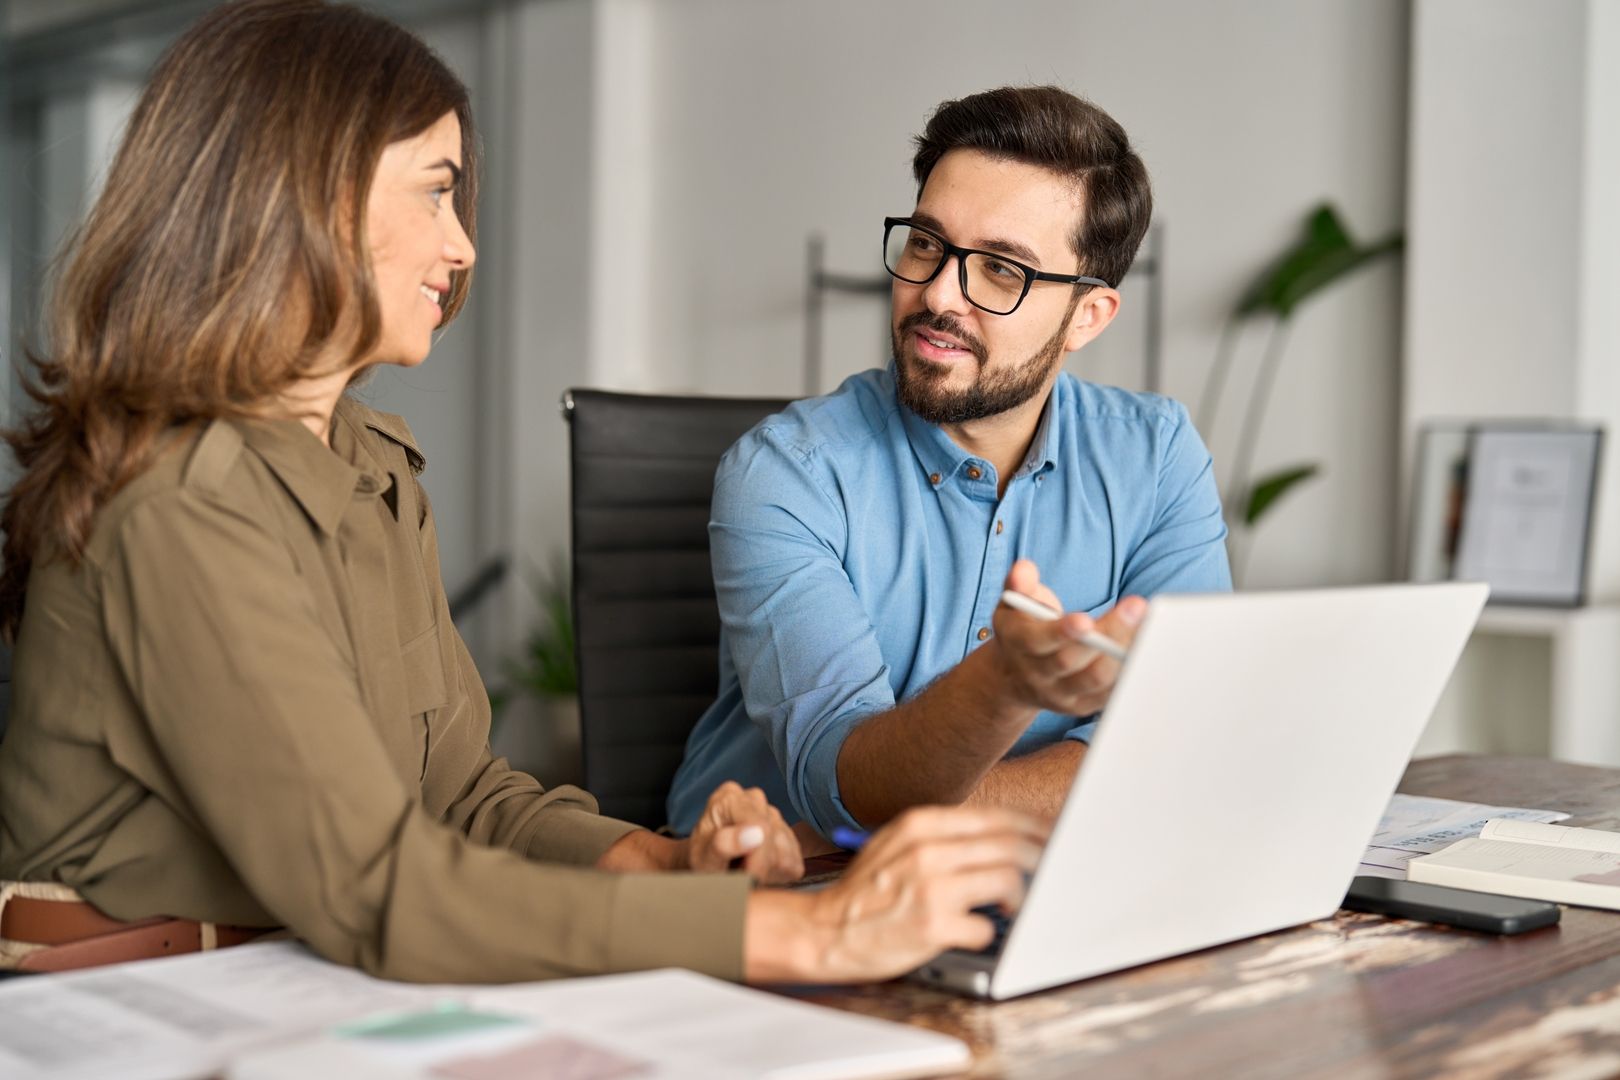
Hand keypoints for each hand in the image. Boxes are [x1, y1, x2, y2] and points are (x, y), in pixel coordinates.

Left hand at [686, 781, 803, 884]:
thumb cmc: (701, 861)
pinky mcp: (788, 835)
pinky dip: (778, 874)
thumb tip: (755, 833)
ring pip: (787, 852)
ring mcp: (774, 815)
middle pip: (774, 837)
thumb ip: (723, 844)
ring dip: (768, 872)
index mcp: (729, 798)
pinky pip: (794, 862)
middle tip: (740, 878)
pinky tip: (758, 873)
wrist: (708, 865)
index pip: (760, 824)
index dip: (758, 857)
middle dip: (760, 866)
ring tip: (746, 873)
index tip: (748, 879)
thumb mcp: (702, 857)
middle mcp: (754, 799)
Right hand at [791, 806, 1048, 981]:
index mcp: (921, 824)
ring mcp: (930, 886)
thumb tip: (1004, 840)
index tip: (1054, 840)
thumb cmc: (867, 891)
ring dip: (1020, 896)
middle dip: (1042, 860)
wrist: (823, 928)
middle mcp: (927, 849)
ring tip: (1013, 906)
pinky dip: (988, 931)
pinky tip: (974, 931)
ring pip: (1007, 879)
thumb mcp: (897, 844)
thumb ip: (945, 837)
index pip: (997, 818)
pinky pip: (985, 926)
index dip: (1034, 829)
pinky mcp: (932, 926)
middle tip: (1052, 874)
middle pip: (1010, 845)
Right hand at [990, 559, 1145, 716]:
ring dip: (1123, 654)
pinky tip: (1147, 651)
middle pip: (1071, 660)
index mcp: (1018, 643)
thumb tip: (1023, 570)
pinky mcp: (1081, 706)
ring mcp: (1059, 694)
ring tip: (1149, 628)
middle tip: (1136, 607)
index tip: (1086, 619)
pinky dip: (1128, 674)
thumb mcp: (1014, 601)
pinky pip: (1108, 694)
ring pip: (1094, 678)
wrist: (1016, 675)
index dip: (1061, 632)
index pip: (1038, 641)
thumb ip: (1020, 582)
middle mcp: (1036, 674)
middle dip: (1106, 634)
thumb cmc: (1025, 626)